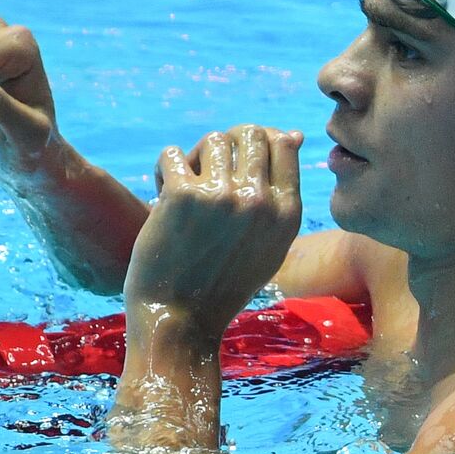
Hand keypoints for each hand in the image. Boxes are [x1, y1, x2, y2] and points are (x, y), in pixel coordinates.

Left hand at [125, 125, 302, 335]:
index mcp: (287, 212)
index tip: (233, 166)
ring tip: (184, 186)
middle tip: (207, 172)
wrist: (179, 320)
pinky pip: (172, 154)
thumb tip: (292, 133)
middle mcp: (260, 201)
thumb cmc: (222, 283)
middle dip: (226, 145)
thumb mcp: (269, 243)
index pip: (281, 143)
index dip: (254, 145)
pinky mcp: (183, 196)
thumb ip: (282, 191)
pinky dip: (163, 171)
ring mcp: (222, 196)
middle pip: (249, 133)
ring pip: (213, 140)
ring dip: (195, 157)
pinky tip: (162, 197)